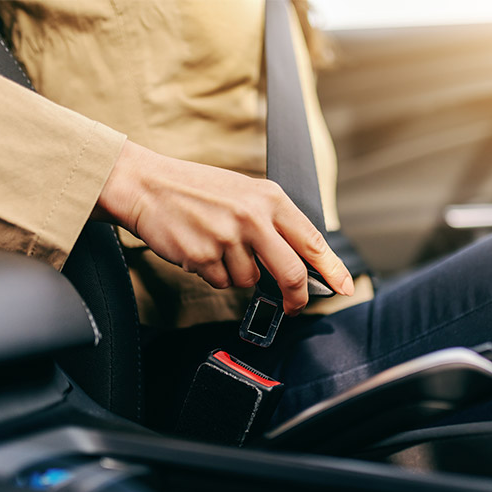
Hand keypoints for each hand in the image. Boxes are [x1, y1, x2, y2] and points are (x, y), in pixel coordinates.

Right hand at [93, 140, 353, 315]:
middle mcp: (254, 217)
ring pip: (250, 281)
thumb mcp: (244, 193)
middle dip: (295, 297)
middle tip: (293, 306)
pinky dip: (213, 274)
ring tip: (217, 247)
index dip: (331, 269)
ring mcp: (228, 238)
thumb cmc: (197, 190)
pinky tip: (200, 250)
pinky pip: (221, 282)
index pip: (312, 240)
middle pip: (290, 272)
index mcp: (270, 199)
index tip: (344, 286)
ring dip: (236, 274)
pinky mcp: (204, 256)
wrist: (146, 185)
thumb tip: (300, 260)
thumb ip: (273, 222)